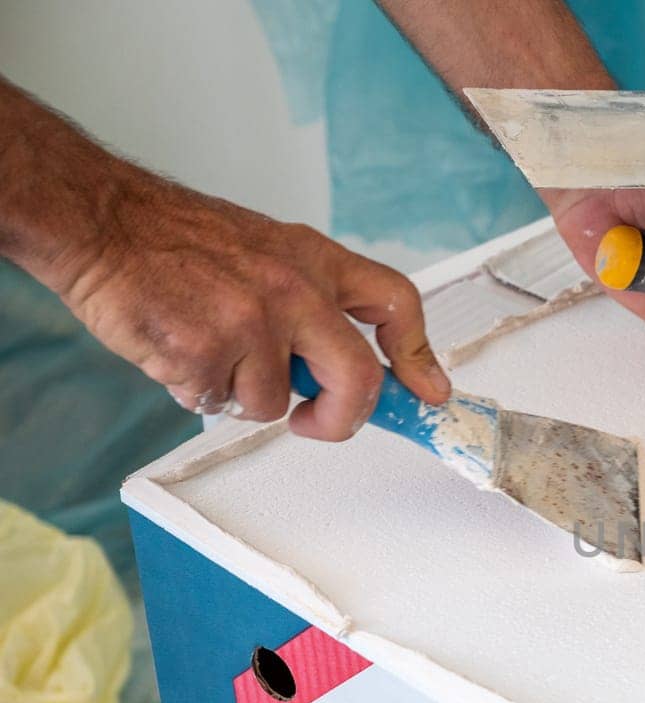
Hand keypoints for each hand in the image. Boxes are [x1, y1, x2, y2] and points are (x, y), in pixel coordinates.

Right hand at [55, 168, 449, 440]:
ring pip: (274, 402)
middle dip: (344, 417)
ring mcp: (251, 324)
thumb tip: (345, 366)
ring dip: (243, 395)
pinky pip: (220, 404)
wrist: (101, 222)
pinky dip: (199, 391)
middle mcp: (294, 290)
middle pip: (358, 378)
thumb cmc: (175, 239)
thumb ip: (311, 301)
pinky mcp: (206, 354)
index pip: (395, 303)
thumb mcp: (266, 250)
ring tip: (209, 350)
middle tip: (319, 422)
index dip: (418, 355)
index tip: (427, 391)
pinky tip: (177, 349)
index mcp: (314, 260)